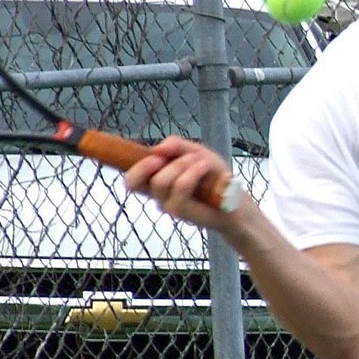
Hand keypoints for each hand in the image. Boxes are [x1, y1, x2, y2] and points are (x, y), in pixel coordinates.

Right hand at [123, 135, 238, 228]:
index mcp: (155, 179)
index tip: (133, 150)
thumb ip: (176, 146)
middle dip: (145, 165)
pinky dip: (193, 172)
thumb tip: (157, 148)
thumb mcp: (195, 152)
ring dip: (181, 165)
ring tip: (200, 161)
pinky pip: (180, 186)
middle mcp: (157, 194)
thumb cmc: (214, 177)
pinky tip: (205, 166)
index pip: (130, 175)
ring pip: (160, 181)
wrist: (236, 200)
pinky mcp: (181, 212)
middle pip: (132, 181)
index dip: (122, 163)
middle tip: (162, 158)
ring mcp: (167, 204)